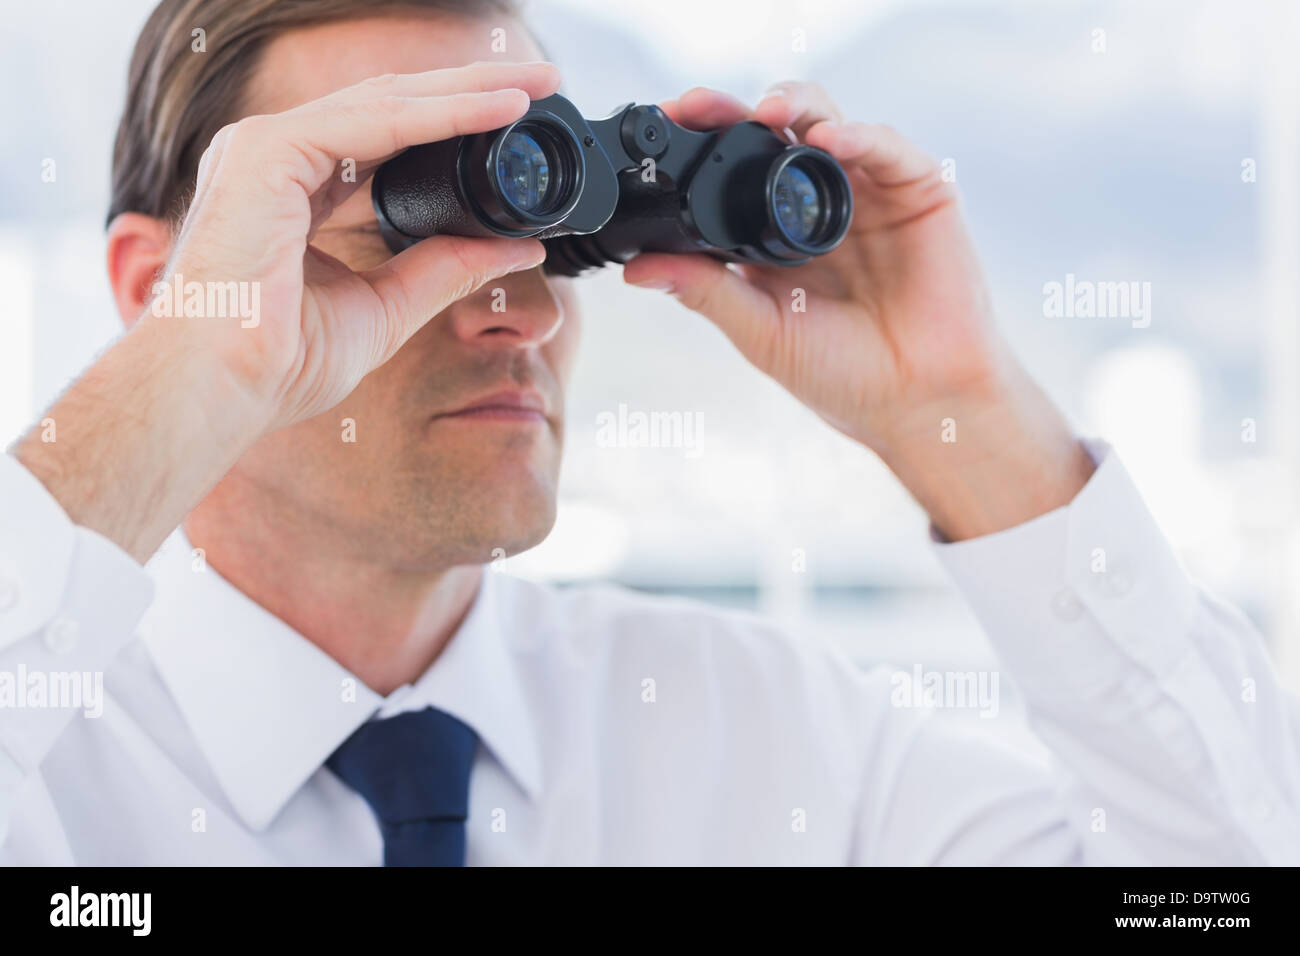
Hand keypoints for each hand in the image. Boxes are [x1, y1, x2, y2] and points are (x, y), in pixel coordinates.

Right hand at [15, 61, 562, 560]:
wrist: (223, 390)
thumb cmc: (278, 362)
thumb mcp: (385, 307)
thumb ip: (445, 269)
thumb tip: (518, 248)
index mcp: (295, 189)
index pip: (388, 138)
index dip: (455, 124)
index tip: (519, 121)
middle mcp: (279, 158)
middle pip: (393, 107)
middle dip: (471, 92)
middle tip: (541, 82)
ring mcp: (267, 147)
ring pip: (387, 102)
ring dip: (467, 92)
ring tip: (532, 86)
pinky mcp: (267, 152)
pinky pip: (373, 121)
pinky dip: (441, 114)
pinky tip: (495, 110)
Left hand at [622, 83, 1092, 538]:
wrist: (919, 403)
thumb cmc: (843, 376)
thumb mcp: (761, 330)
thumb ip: (705, 291)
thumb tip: (635, 268)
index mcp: (775, 232)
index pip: (732, 169)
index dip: (699, 143)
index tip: (661, 126)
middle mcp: (819, 202)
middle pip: (775, 133)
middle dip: (733, 112)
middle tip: (697, 106)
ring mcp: (869, 192)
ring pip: (828, 122)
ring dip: (794, 106)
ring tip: (763, 112)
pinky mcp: (920, 190)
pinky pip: (887, 148)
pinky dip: (858, 135)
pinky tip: (830, 140)